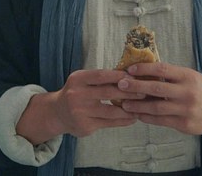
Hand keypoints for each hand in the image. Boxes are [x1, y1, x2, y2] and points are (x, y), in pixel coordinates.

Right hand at [18, 69, 136, 143]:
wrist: (57, 113)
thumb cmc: (76, 93)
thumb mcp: (82, 81)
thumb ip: (100, 79)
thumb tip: (128, 75)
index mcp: (77, 80)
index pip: (101, 76)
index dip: (118, 76)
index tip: (134, 77)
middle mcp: (77, 95)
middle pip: (108, 92)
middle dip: (128, 92)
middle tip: (143, 92)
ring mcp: (81, 112)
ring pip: (111, 111)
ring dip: (129, 109)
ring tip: (140, 107)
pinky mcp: (86, 126)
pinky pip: (109, 123)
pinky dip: (123, 120)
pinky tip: (132, 118)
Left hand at [117, 62, 201, 148]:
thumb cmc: (198, 89)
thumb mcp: (188, 76)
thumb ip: (169, 75)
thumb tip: (141, 70)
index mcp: (188, 76)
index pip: (162, 70)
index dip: (144, 69)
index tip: (129, 70)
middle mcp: (187, 92)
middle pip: (156, 89)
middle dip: (136, 87)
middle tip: (120, 85)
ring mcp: (186, 110)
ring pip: (156, 107)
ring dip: (137, 106)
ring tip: (124, 103)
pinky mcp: (184, 124)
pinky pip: (161, 121)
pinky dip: (147, 117)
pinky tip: (137, 114)